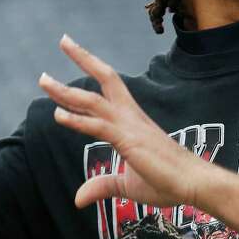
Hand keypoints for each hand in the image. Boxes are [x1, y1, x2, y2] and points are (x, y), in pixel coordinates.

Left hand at [38, 35, 208, 208]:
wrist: (195, 184)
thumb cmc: (167, 182)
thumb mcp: (128, 185)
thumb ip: (102, 186)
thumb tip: (78, 198)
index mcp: (132, 120)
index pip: (109, 86)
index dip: (91, 67)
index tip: (75, 52)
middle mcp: (130, 116)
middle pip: (105, 77)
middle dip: (83, 57)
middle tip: (63, 39)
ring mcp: (130, 127)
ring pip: (94, 101)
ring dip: (66, 91)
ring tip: (44, 80)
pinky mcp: (129, 141)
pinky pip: (99, 127)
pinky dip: (77, 120)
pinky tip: (58, 115)